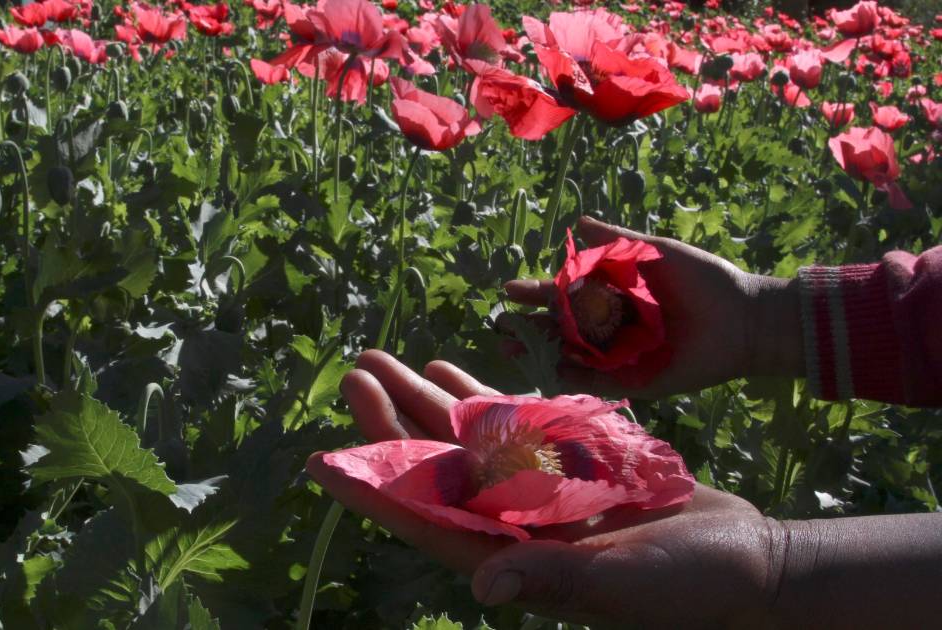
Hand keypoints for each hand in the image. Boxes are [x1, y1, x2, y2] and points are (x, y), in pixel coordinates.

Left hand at [306, 351, 777, 626]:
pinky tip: (443, 369)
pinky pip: (504, 425)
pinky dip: (475, 397)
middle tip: (353, 372)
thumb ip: (551, 577)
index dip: (369, 490)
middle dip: (387, 421)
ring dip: (420, 399)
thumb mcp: (620, 583)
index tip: (322, 459)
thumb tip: (483, 589)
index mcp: (508, 557)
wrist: (745, 558)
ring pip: (458, 439)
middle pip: (430, 466)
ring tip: (380, 358)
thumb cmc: (687, 583)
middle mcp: (507, 523)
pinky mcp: (563, 464)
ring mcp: (532, 491)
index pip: (423, 520)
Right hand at [501, 216, 803, 398]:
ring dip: (540, 354)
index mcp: (612, 296)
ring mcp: (619, 356)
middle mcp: (610, 327)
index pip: (565, 296)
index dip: (537, 294)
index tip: (509, 291)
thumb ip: (616, 239)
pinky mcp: (633, 382)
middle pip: (560, 328)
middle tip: (499, 328)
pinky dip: (572, 377)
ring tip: (510, 352)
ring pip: (570, 356)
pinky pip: (596, 381)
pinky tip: (549, 370)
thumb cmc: (703, 281)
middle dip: (528, 328)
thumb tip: (577, 221)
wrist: (742, 319)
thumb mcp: (654, 252)